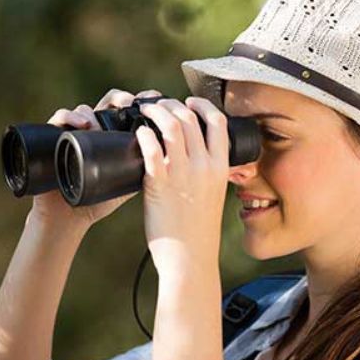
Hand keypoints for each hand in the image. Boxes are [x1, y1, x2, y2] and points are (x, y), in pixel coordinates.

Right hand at [29, 88, 162, 228]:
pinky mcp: (54, 137)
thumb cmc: (97, 202)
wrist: (69, 217)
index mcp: (113, 138)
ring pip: (83, 109)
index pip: (126, 111)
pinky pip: (60, 118)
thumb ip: (144, 171)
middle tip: (130, 102)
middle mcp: (94, 132)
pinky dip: (70, 116)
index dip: (140, 102)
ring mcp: (74, 133)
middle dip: (119, 98)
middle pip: (107, 104)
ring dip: (93, 111)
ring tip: (97, 122)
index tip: (155, 99)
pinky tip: (82, 124)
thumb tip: (171, 162)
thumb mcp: (126, 184)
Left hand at [134, 97, 229, 270]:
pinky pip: (151, 149)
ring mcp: (182, 174)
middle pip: (189, 118)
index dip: (201, 105)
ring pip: (171, 126)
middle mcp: (204, 166)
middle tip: (158, 105)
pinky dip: (144, 135)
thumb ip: (208, 173)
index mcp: (221, 167)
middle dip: (171, 104)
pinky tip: (138, 133)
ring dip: (155, 112)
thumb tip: (196, 156)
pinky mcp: (160, 185)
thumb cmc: (199, 230)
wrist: (190, 257)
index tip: (189, 102)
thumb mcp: (214, 194)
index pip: (217, 121)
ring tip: (145, 111)